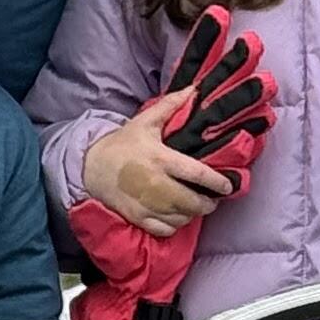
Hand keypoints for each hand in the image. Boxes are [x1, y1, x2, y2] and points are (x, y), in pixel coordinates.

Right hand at [83, 90, 232, 235]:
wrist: (91, 166)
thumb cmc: (122, 144)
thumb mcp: (145, 121)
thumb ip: (170, 106)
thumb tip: (193, 89)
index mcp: (161, 159)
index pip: (197, 174)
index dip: (217, 183)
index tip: (228, 186)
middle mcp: (156, 184)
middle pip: (192, 202)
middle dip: (208, 204)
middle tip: (213, 200)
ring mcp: (146, 204)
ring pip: (181, 218)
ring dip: (192, 214)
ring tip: (196, 207)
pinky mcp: (137, 217)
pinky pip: (165, 229)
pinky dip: (175, 226)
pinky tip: (177, 217)